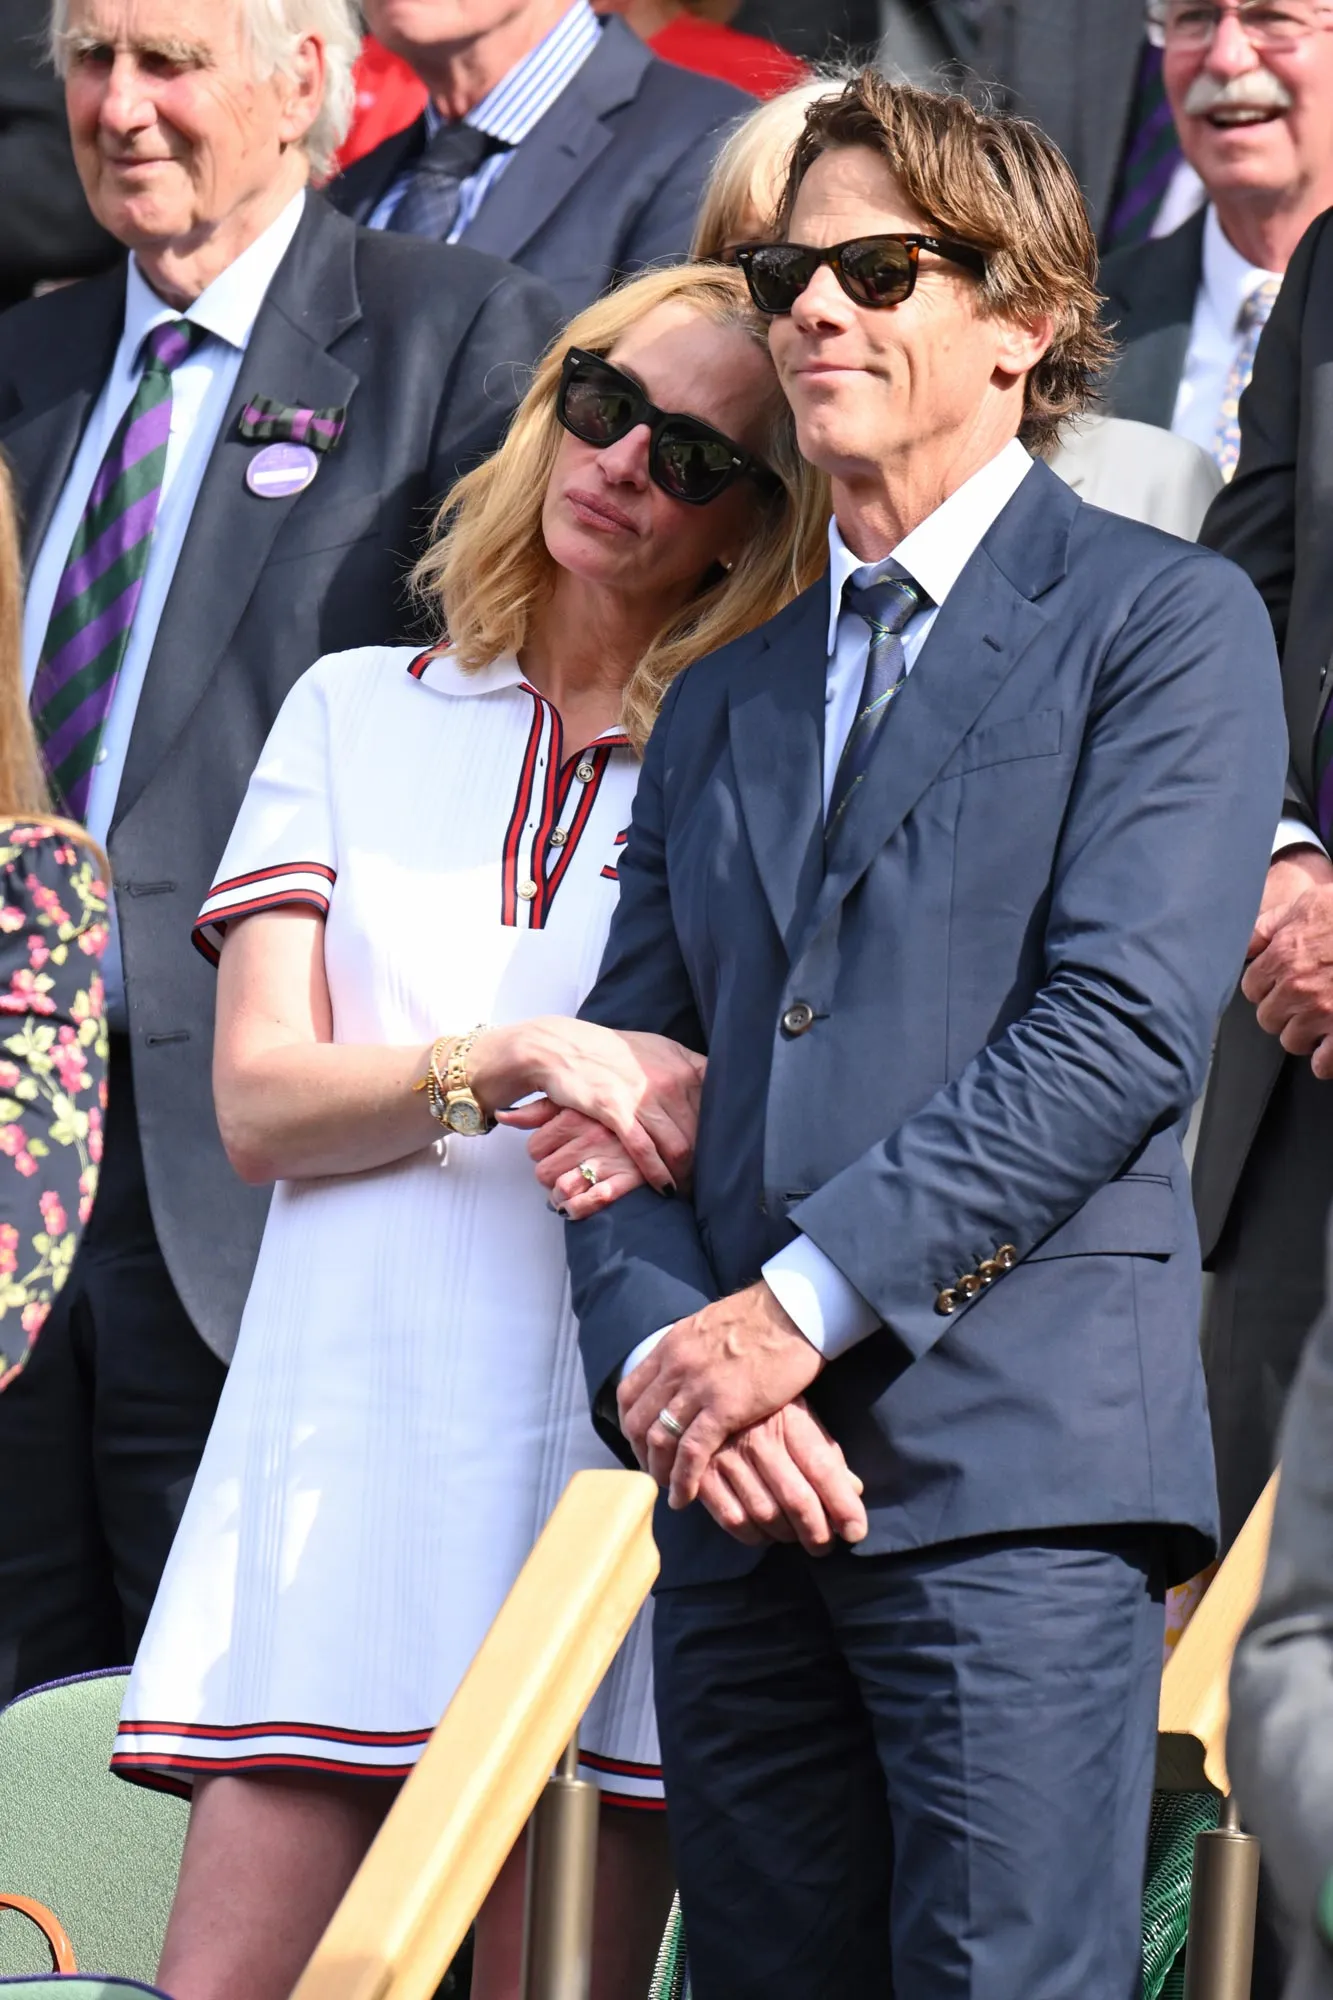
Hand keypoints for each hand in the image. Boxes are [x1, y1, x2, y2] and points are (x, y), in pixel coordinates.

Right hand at [471, 1019, 703, 1194]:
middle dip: (705, 1160)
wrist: (561, 1048)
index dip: (724, 1130)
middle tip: (706, 1180)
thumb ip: (683, 1066)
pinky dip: (658, 1174)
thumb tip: (712, 1083)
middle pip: (701, 1131)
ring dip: (685, 1173)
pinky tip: (664, 1189)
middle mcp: (668, 1078)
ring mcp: (643, 1096)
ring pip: (679, 1145)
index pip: (717, 1102)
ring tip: (687, 1189)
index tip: (726, 1149)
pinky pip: (646, 1151)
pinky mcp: (617, 1112)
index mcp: (681, 1062)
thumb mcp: (654, 1048)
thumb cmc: (609, 1051)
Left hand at [495, 1101, 648, 1218]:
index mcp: (578, 1114)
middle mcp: (590, 1136)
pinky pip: (588, 1203)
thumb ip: (540, 1110)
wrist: (674, 1112)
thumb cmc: (617, 1109)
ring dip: (561, 1197)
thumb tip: (502, 1115)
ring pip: (561, 1190)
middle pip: (543, 1172)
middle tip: (561, 1175)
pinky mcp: (629, 1179)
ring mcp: (609, 1158)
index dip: (540, 1155)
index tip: (552, 1155)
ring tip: (568, 1193)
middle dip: (549, 1179)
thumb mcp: (578, 1100)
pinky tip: (577, 1207)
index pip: (535, 1146)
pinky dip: (577, 1209)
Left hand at [618, 1280, 823, 1509]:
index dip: (630, 1423)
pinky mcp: (725, 1406)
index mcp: (671, 1345)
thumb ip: (694, 1348)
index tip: (641, 1442)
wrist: (793, 1309)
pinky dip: (684, 1479)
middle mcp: (676, 1366)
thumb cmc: (764, 1316)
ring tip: (670, 1490)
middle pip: (638, 1420)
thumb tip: (691, 1366)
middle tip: (655, 1472)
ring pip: (659, 1439)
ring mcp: (698, 1387)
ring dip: (660, 1471)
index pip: (629, 1392)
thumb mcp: (711, 1326)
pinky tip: (685, 1496)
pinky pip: (692, 1451)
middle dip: (641, 1454)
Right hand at [697, 1398, 867, 1554]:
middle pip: (796, 1499)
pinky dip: (755, 1536)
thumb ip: (826, 1453)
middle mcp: (757, 1440)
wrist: (707, 1393)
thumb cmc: (765, 1408)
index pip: (822, 1468)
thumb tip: (854, 1490)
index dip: (842, 1505)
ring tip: (797, 1537)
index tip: (856, 1531)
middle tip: (825, 1545)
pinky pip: (733, 1520)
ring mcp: (726, 1458)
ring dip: (788, 1536)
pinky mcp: (701, 1476)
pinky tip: (765, 1532)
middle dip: (817, 1532)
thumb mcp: (801, 1416)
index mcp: (788, 1421)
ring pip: (765, 1515)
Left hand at [1242, 851, 1332, 1076]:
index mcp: (1283, 957)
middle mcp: (1297, 988)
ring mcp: (1322, 1012)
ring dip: (1303, 1035)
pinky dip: (1325, 1061)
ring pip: (1292, 1041)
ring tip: (1318, 1022)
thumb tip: (1245, 947)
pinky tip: (1330, 1048)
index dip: (1266, 987)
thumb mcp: (1306, 906)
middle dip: (1283, 1012)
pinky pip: (1323, 1063)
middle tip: (1302, 1003)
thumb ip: (1268, 927)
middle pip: (1268, 1018)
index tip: (1279, 985)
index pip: (1251, 988)